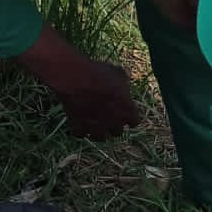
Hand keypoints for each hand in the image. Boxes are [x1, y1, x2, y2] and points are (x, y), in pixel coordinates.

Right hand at [19, 23, 140, 140]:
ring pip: (100, 138)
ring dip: (98, 132)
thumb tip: (123, 82)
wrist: (77, 79)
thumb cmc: (99, 74)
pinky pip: (80, 134)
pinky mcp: (79, 128)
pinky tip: (77, 123)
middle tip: (108, 117)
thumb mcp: (117, 73)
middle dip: (113, 125)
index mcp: (127, 111)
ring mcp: (97, 128)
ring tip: (93, 124)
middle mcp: (114, 124)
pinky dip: (79, 129)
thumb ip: (123, 82)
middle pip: (117, 132)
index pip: (134, 121)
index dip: (129, 116)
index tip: (124, 112)